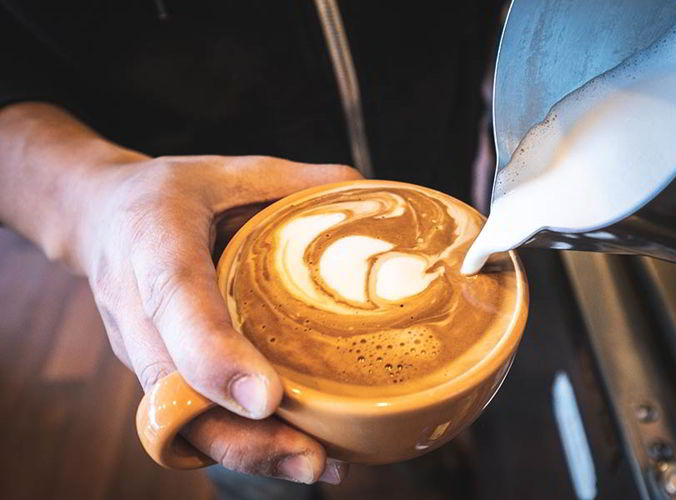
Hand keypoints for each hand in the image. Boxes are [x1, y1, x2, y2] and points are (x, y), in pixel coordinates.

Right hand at [77, 154, 359, 482]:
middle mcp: (139, 310)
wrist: (99, 218)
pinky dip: (237, 445)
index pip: (177, 305)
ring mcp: (142, 351)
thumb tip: (364, 190)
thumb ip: (291, 180)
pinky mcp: (154, 373)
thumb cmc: (168, 194)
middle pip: (177, 392)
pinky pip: (188, 421)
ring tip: (317, 465)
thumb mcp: (225, 170)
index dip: (215, 357)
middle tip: (312, 458)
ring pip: (181, 422)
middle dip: (243, 436)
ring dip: (246, 453)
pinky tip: (291, 453)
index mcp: (155, 244)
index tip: (267, 399)